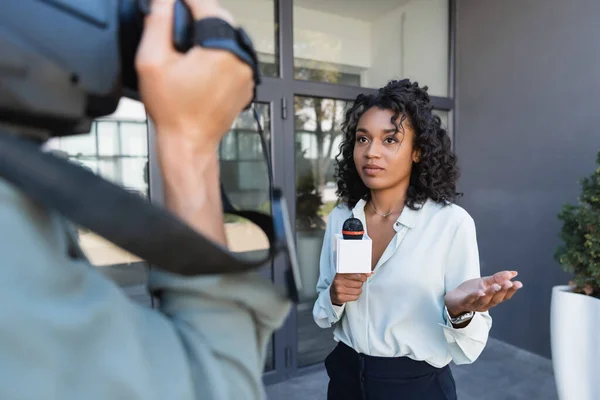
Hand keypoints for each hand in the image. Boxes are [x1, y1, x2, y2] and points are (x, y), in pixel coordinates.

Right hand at [135, 0, 252, 155]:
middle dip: (198, 15)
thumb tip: (165, 0)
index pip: (206, 4)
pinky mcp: (246, 83)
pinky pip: (234, 55)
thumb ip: (158, 22)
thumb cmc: (173, 110)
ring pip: (228, 36)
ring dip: (209, 33)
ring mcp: (247, 72)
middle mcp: (241, 58)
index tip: (174, 1)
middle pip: (220, 18)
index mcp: (222, 49)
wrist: (189, 142)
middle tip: (176, 21)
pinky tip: (199, 64)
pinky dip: (219, 52)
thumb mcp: (152, 62)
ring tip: (186, 44)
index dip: (186, 0)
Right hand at [330, 273, 371, 305]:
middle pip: (359, 283)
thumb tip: (370, 273)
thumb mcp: (346, 275)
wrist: (332, 294)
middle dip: (360, 283)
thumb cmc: (341, 283)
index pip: (356, 274)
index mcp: (340, 274)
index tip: (365, 276)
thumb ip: (357, 273)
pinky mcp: (341, 298)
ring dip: (358, 290)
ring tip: (353, 288)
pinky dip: (355, 296)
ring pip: (358, 290)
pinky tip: (351, 293)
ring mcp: (339, 290)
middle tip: (356, 283)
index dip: (363, 276)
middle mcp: (338, 281)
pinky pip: (355, 297)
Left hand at [444, 271, 522, 315]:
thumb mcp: (485, 282)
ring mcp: (475, 304)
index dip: (512, 290)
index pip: (504, 296)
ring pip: (484, 300)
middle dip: (503, 291)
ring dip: (491, 293)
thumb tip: (513, 273)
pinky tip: (480, 292)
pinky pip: (470, 300)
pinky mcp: (464, 303)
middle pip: (496, 299)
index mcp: (492, 299)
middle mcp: (486, 304)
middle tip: (508, 283)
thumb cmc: (471, 290)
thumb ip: (498, 278)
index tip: (519, 283)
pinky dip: (475, 296)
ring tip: (496, 286)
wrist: (453, 298)